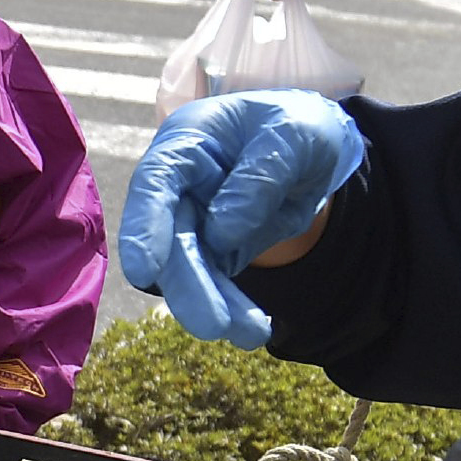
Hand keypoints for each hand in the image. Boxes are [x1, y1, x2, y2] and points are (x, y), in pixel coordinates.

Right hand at [118, 90, 368, 350]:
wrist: (317, 149)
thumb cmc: (297, 127)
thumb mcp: (296, 134)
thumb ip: (261, 176)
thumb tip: (222, 232)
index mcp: (188, 141)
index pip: (156, 182)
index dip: (144, 226)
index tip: (145, 271)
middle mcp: (179, 185)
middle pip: (171, 237)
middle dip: (189, 284)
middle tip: (212, 325)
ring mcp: (193, 221)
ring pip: (192, 270)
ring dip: (214, 304)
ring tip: (250, 334)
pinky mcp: (214, 252)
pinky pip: (216, 284)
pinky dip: (233, 308)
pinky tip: (254, 329)